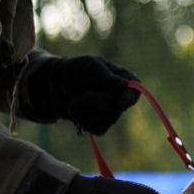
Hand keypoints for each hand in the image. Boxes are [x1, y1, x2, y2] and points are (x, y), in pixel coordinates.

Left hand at [25, 55, 139, 134]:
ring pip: (106, 119)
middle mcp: (123, 98)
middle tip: (79, 92)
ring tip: (76, 99)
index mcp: (125, 80)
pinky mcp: (101, 126)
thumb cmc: (77, 71)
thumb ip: (106, 75)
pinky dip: (83, 119)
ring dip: (85, 110)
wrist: (57, 86)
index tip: (121, 101)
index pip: (135, 91)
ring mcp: (113, 114)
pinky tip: (77, 110)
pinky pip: (97, 128)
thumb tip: (124, 85)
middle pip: (117, 107)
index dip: (130, 98)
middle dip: (95, 100)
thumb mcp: (90, 65)